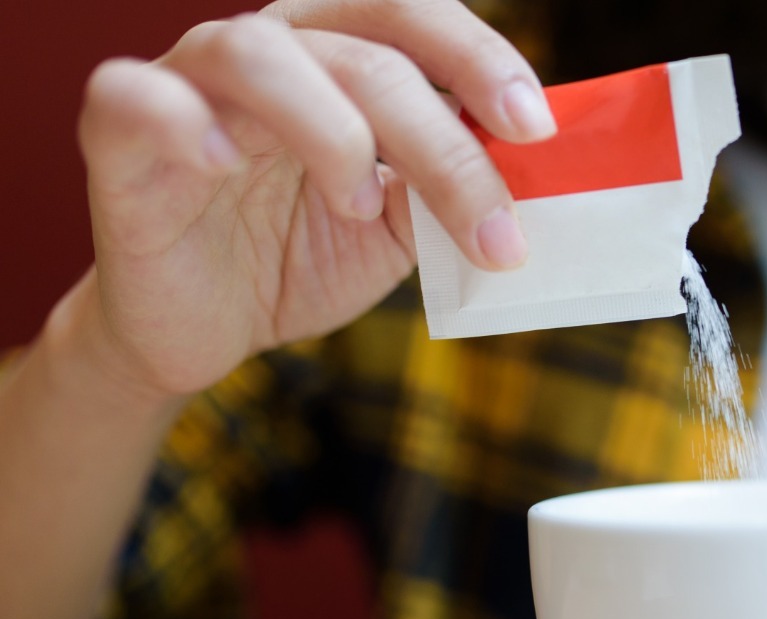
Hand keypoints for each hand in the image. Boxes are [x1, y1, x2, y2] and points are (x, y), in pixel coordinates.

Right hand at [72, 0, 555, 397]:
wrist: (206, 328)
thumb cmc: (300, 254)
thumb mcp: (399, 230)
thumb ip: (447, 193)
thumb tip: (529, 179)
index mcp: (340, 56)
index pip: (412, 18)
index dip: (479, 57)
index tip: (536, 127)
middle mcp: (269, 51)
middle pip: (361, 50)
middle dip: (440, 139)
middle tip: (491, 221)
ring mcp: (190, 84)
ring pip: (258, 54)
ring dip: (332, 131)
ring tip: (359, 205)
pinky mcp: (117, 135)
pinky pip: (133, 95)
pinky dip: (181, 120)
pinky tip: (221, 164)